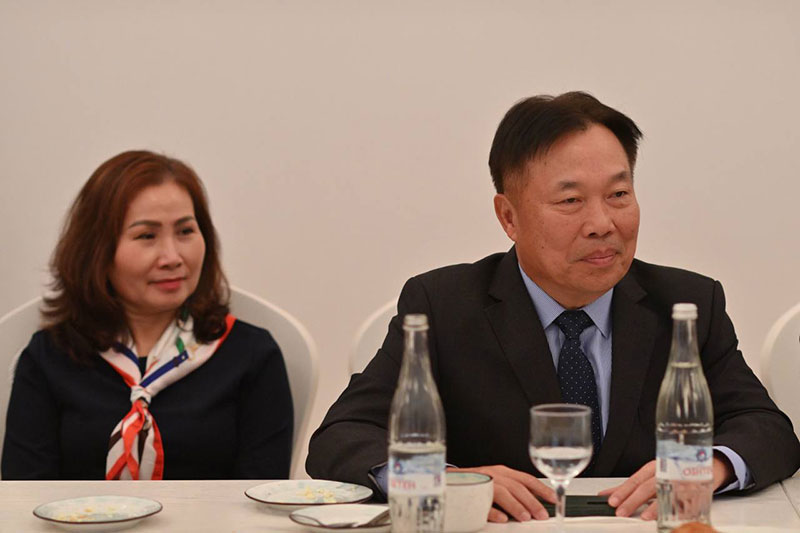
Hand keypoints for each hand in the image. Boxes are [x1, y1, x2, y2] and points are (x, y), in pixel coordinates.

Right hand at [448, 465, 555, 522]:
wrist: (446, 481)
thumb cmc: (474, 484)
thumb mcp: (496, 482)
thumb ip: (512, 489)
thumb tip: (534, 502)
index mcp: (501, 471)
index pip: (526, 479)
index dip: (541, 489)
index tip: (553, 499)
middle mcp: (493, 474)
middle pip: (516, 487)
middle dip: (531, 501)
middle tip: (541, 515)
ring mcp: (480, 482)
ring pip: (501, 492)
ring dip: (515, 506)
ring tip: (524, 518)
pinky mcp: (467, 493)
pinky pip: (481, 503)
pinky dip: (492, 511)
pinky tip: (501, 519)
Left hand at [597, 455, 734, 520]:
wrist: (710, 463)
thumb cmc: (676, 469)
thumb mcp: (652, 474)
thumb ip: (631, 486)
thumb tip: (607, 494)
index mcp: (654, 467)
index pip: (635, 479)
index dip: (623, 490)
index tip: (612, 500)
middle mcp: (666, 473)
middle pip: (647, 487)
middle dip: (633, 500)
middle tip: (621, 511)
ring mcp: (681, 483)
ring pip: (666, 495)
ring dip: (654, 507)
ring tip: (643, 516)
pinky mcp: (695, 492)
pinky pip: (685, 503)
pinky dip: (676, 512)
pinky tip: (668, 518)